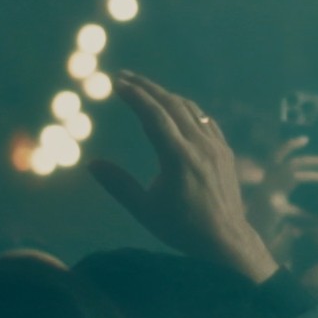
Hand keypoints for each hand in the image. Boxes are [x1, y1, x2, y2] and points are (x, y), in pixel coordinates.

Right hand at [90, 72, 278, 282]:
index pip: (153, 115)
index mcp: (178, 157)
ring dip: (166, 95)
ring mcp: (215, 146)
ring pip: (190, 109)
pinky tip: (177, 110)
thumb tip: (91, 164)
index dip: (134, 96)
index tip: (116, 83)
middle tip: (124, 77)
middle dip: (146, 87)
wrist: (225, 240)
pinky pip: (205, 121)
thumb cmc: (181, 228)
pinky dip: (187, 109)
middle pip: (171, 104)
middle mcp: (199, 145)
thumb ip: (118, 185)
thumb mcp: (144, 210)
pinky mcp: (225, 151)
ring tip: (146, 90)